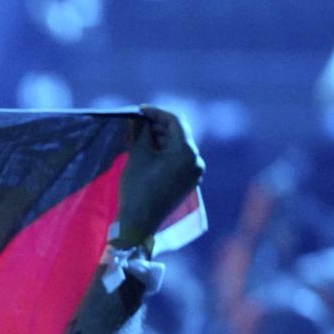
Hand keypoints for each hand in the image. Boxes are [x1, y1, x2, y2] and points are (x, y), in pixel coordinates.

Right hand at [116, 106, 204, 242]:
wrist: (140, 223)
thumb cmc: (137, 188)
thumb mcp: (138, 156)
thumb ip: (142, 133)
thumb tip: (141, 119)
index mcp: (186, 151)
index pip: (175, 122)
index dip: (156, 113)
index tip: (139, 110)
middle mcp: (196, 160)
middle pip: (178, 134)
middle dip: (158, 126)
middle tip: (137, 123)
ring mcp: (194, 173)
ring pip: (178, 147)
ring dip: (161, 140)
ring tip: (140, 137)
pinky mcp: (188, 182)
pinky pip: (179, 160)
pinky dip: (165, 153)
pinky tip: (149, 152)